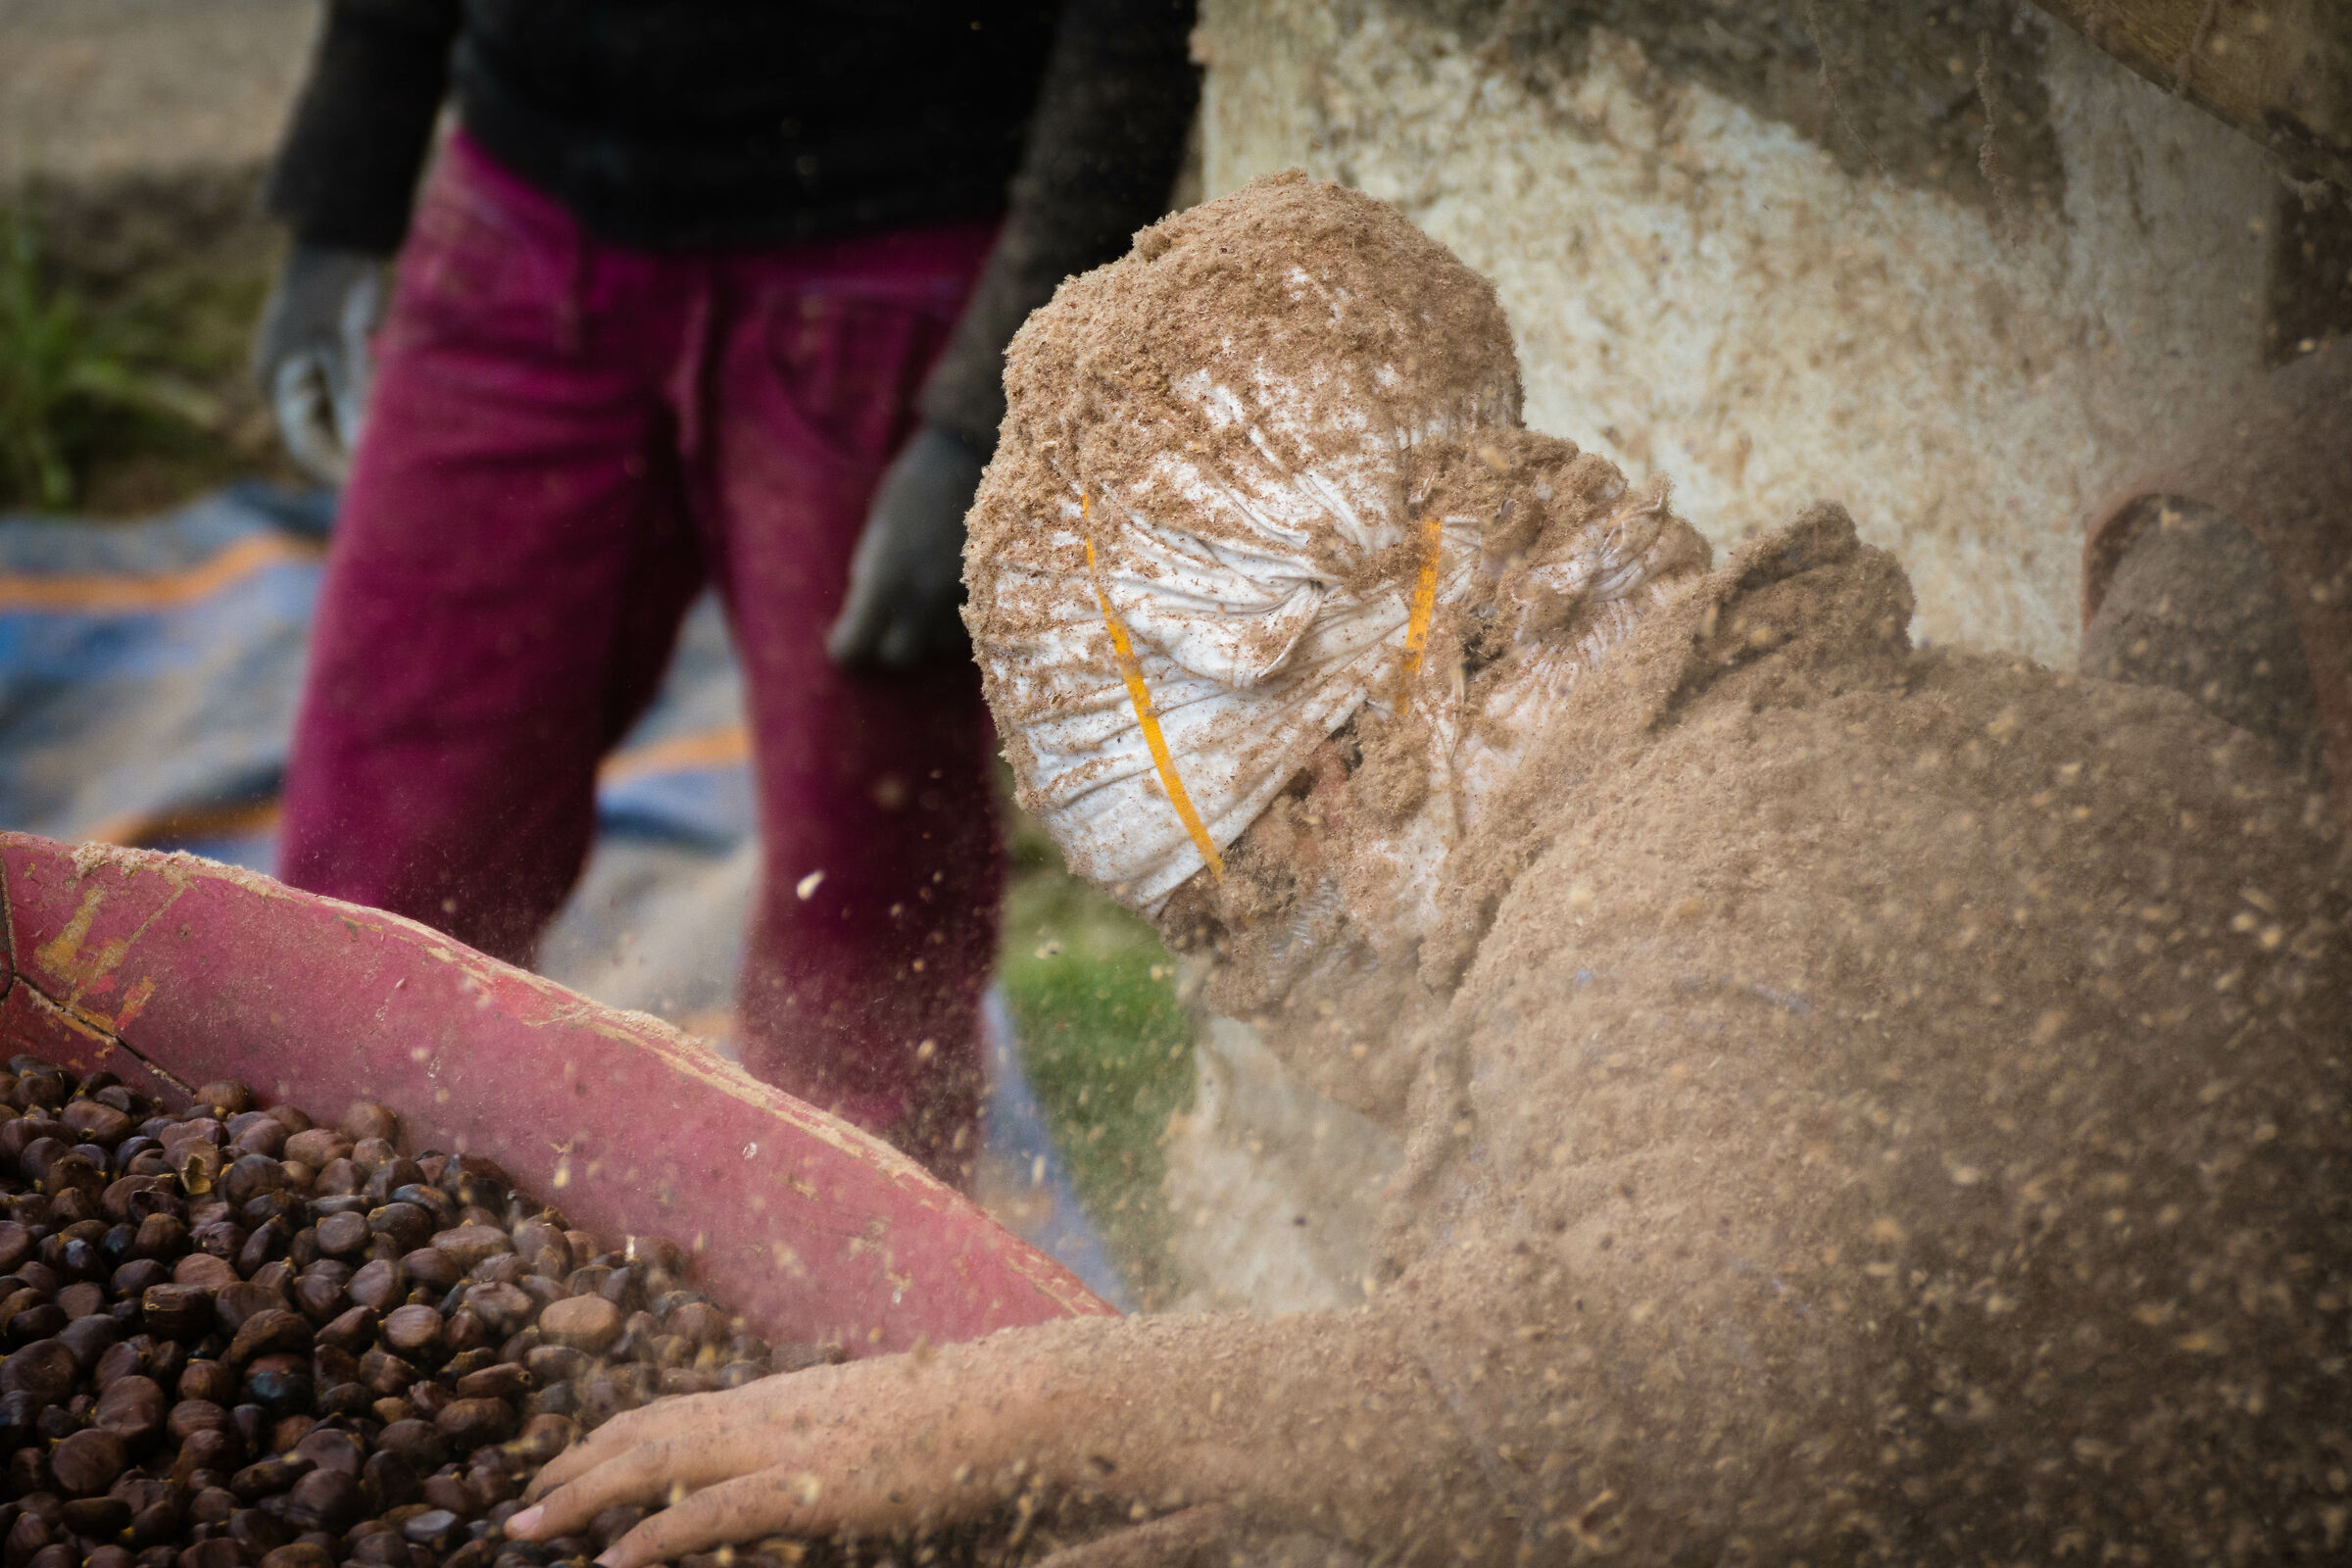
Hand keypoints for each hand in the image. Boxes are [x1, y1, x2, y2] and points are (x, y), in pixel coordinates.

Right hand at [251, 244, 382, 484]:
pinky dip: (368, 409)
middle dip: (353, 457)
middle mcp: (284, 380)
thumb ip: (350, 394)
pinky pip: (346, 395)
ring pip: (336, 416)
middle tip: (397, 482)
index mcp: (276, 382)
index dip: (336, 475)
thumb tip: (360, 448)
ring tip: (405, 457)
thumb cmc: (335, 288)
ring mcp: (303, 367)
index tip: (373, 498)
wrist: (338, 235)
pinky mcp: (326, 354)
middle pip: (320, 436)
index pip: (304, 448)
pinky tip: (400, 420)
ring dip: (363, 435)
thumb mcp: (343, 343)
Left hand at [508, 1351, 1044, 1566]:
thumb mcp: (871, 1431)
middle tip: (517, 1503)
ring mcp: (785, 1443)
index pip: (671, 1407)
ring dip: (583, 1492)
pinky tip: (608, 1564)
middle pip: (646, 1427)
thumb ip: (820, 1448)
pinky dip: (650, 1537)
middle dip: (574, 1462)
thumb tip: (799, 1477)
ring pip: (657, 1459)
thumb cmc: (956, 1422)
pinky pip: (711, 1511)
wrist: (1010, 1402)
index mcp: (780, 1399)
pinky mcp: (810, 1485)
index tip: (562, 1460)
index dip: (607, 1434)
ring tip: (528, 1526)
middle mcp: (767, 1410)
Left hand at [826, 424, 988, 668]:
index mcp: (886, 581)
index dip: (847, 646)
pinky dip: (962, 616)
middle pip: (900, 657)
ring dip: (931, 628)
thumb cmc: (918, 481)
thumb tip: (864, 612)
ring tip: (930, 593)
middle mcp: (925, 600)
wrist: (980, 452)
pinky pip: (974, 626)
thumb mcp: (880, 526)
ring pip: (942, 644)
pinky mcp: (997, 594)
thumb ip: (871, 573)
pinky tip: (957, 587)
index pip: (853, 648)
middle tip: (888, 619)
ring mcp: (965, 600)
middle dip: (890, 641)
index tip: (846, 640)